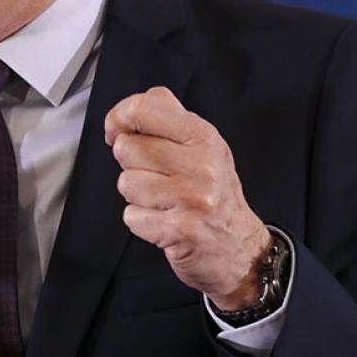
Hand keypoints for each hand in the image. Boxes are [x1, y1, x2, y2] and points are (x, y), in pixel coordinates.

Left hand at [104, 86, 270, 310]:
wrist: (239, 248)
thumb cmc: (213, 195)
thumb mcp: (202, 148)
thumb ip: (168, 122)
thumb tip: (124, 114)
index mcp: (204, 137)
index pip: (145, 108)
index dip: (118, 117)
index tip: (116, 131)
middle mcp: (202, 164)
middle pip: (127, 147)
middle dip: (131, 164)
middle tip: (157, 177)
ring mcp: (192, 197)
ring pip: (126, 182)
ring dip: (136, 196)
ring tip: (163, 201)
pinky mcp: (180, 229)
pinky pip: (131, 216)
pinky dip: (141, 222)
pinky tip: (163, 221)